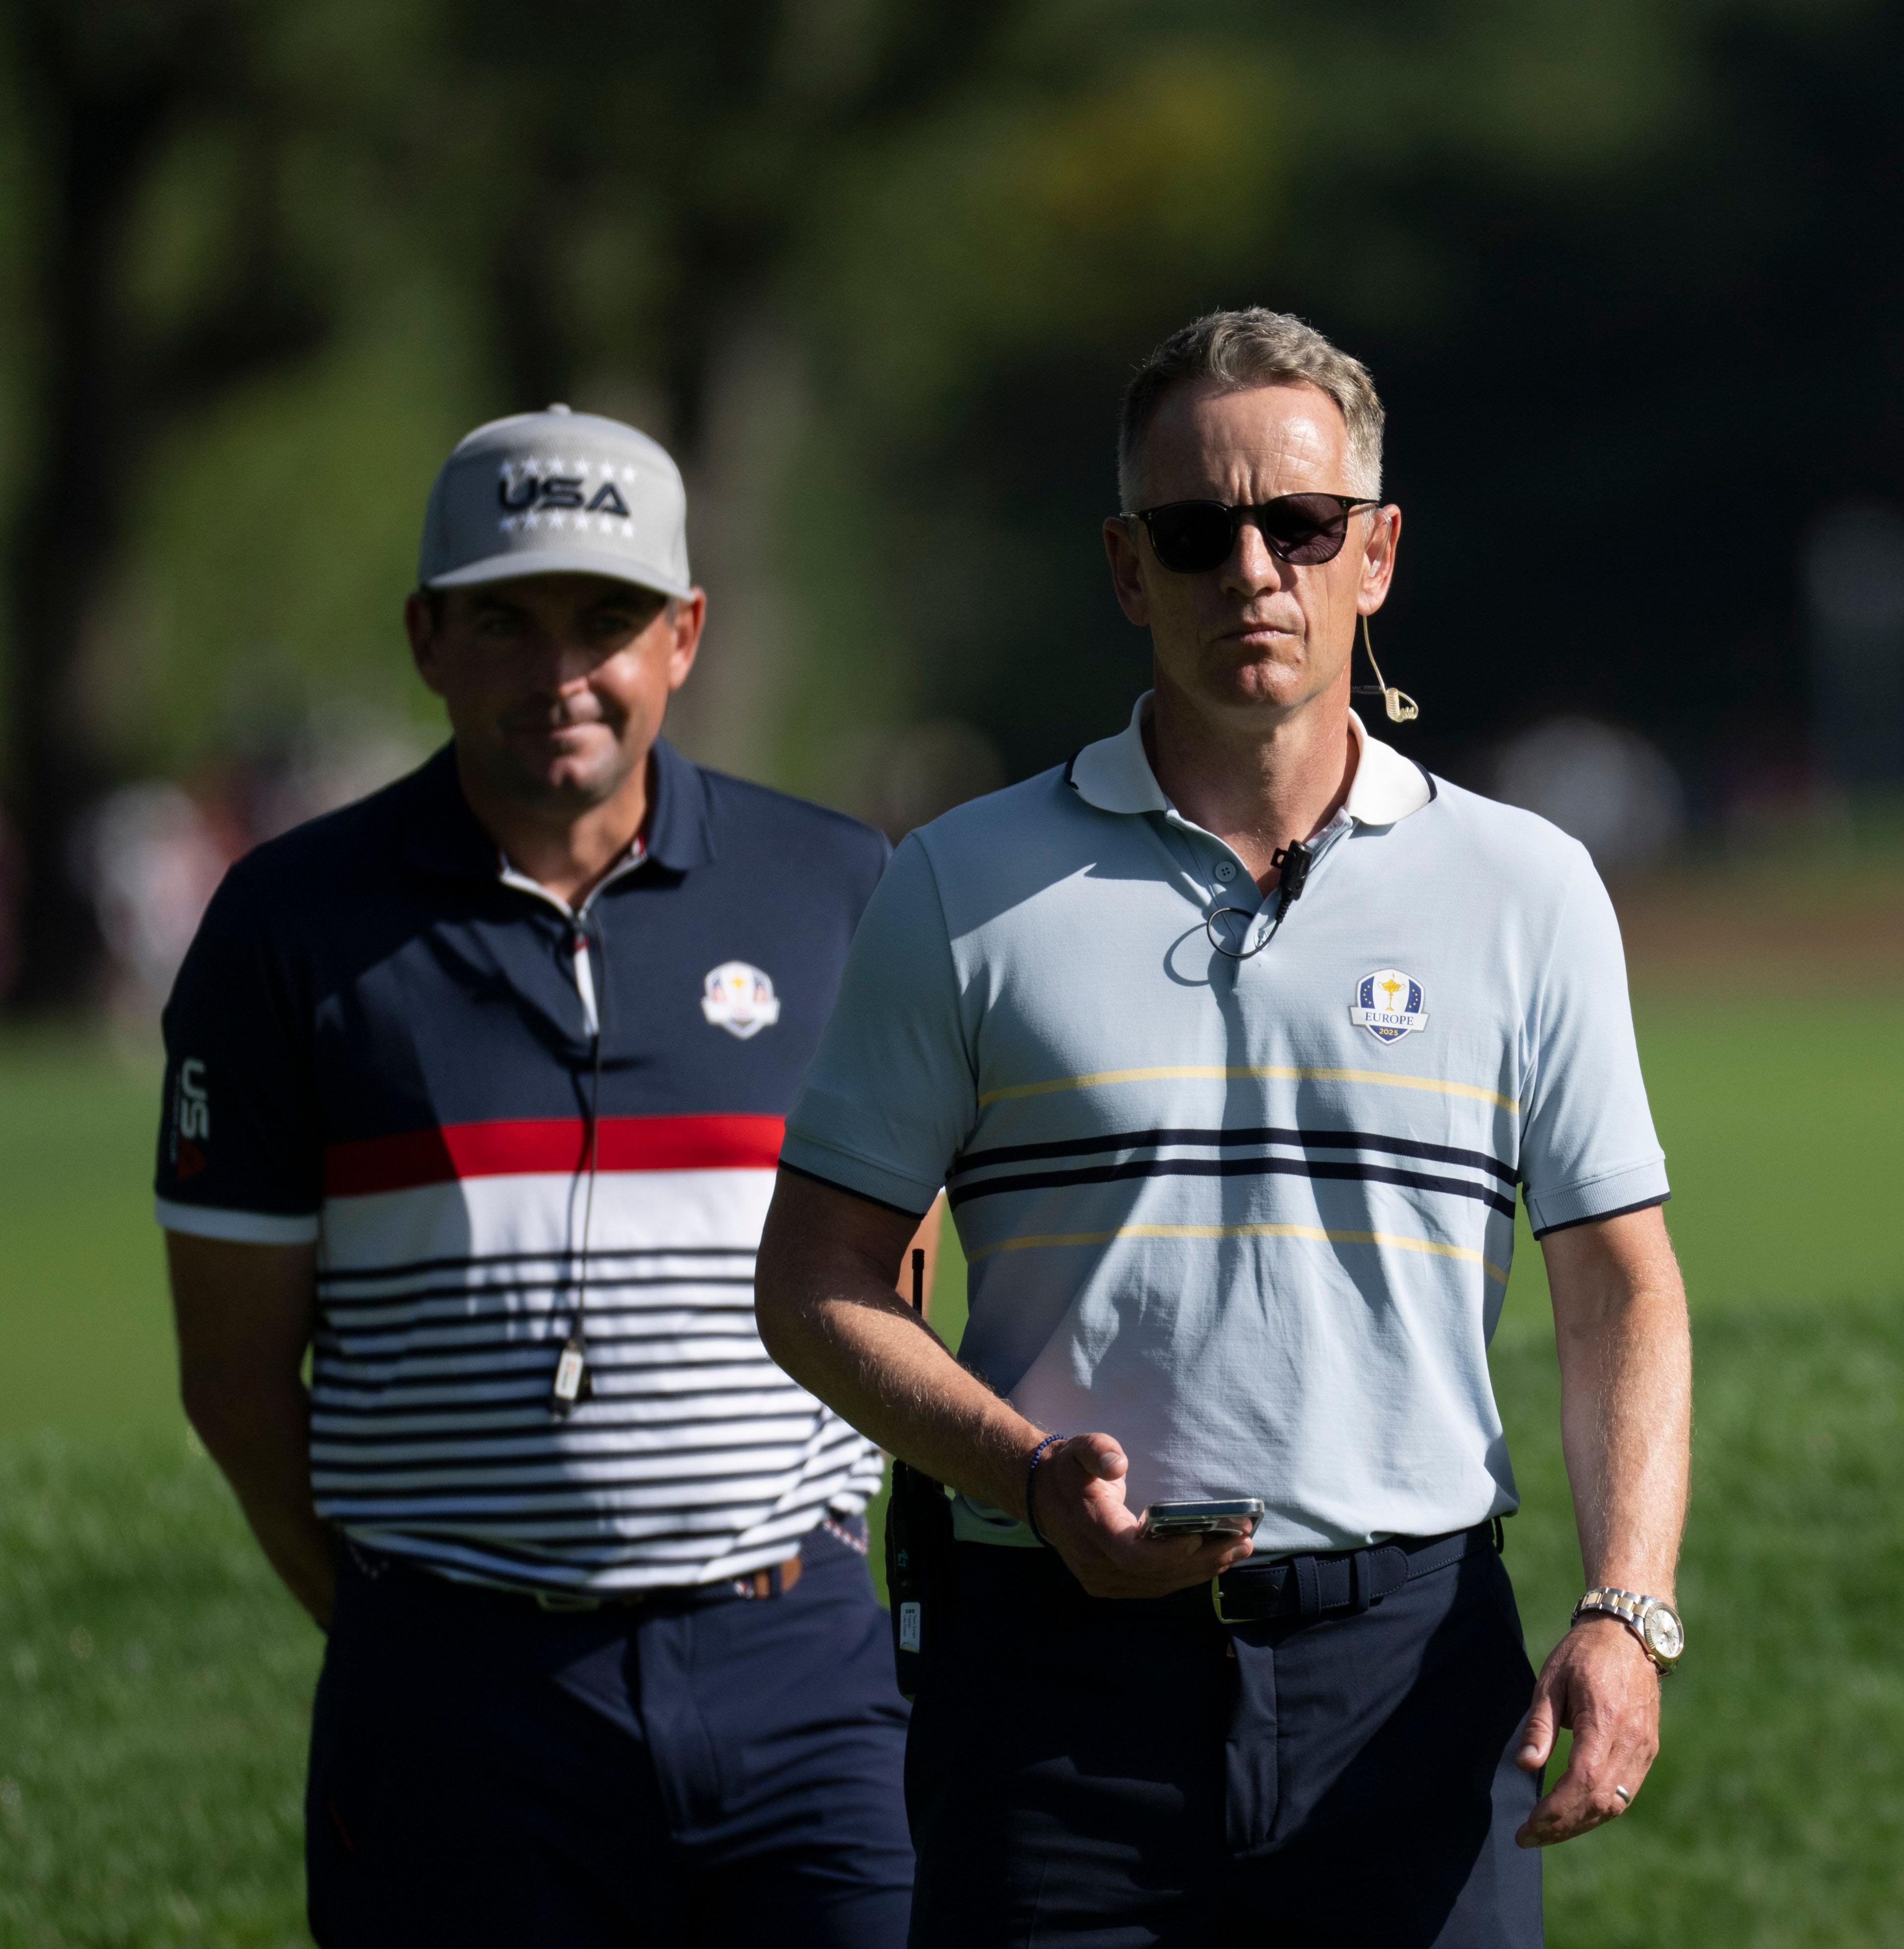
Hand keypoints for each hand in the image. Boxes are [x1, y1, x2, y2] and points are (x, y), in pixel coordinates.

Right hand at [1028, 1433, 1253, 1598]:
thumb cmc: (1068, 1470)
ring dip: (1201, 1570)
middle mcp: (1094, 1563)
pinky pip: (1153, 1587)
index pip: (1133, 1554)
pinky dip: (1185, 1576)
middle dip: (1203, 1560)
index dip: (1169, 1552)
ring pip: (1159, 1585)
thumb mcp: (1078, 1449)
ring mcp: (1101, 1579)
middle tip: (1243, 1541)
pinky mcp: (1109, 1584)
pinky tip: (1212, 1562)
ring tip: (1238, 1550)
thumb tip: (1117, 1463)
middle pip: (1156, 1574)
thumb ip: (1097, 1451)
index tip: (1201, 1537)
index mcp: (1090, 1529)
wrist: (1041, 1497)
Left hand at [1515, 1614, 1660, 1845]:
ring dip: (1581, 1823)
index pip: (1583, 1781)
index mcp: (1605, 1721)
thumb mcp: (1551, 1680)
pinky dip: (1599, 1810)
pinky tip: (1574, 1814)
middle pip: (1600, 1802)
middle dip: (1563, 1826)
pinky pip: (1625, 1793)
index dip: (1556, 1810)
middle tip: (1528, 1836)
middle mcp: (1631, 1741)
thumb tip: (1525, 1765)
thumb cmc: (1582, 1654)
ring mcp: (1644, 1748)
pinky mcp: (1648, 1750)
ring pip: (1615, 1803)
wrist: (1628, 1634)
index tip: (1528, 1825)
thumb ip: (1540, 1724)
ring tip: (1547, 1831)